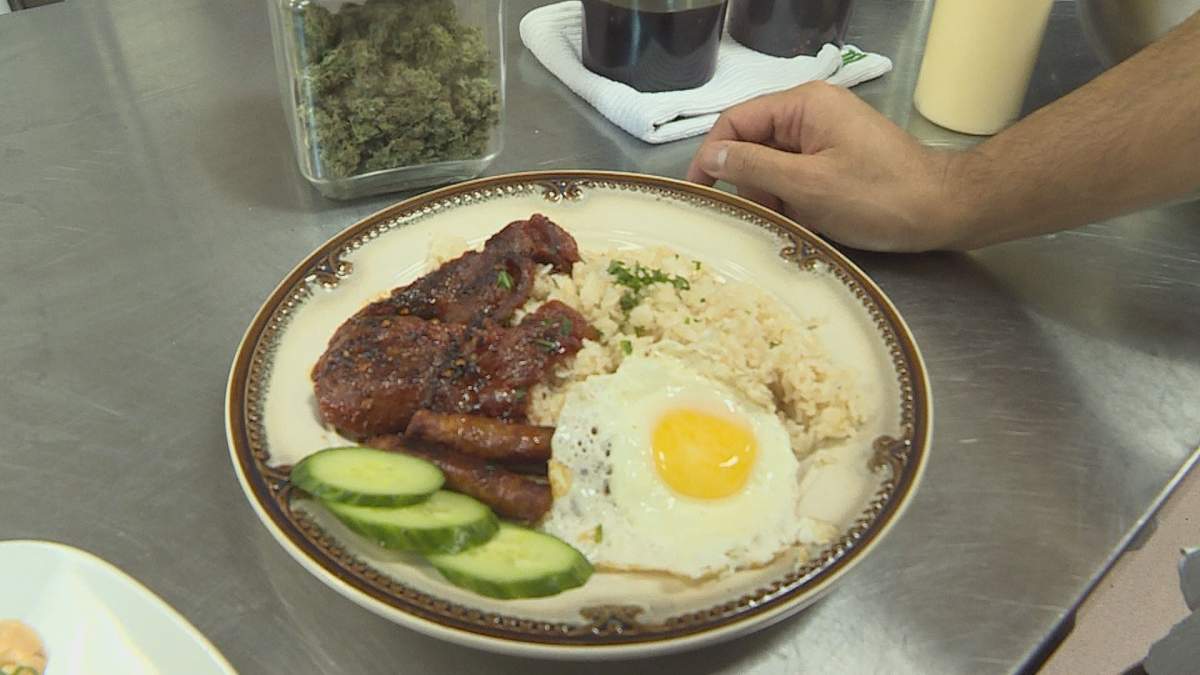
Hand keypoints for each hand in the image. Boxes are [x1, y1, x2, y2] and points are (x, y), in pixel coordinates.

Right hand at [686, 82, 970, 251]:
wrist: (943, 211)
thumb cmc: (878, 196)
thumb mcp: (807, 184)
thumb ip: (752, 166)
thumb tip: (709, 155)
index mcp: (803, 105)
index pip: (736, 122)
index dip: (710, 156)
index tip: (699, 193)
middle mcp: (811, 114)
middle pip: (753, 146)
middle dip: (753, 185)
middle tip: (765, 218)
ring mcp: (825, 138)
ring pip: (773, 168)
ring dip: (775, 201)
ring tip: (796, 225)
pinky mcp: (836, 161)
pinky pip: (796, 180)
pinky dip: (795, 205)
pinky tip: (810, 225)